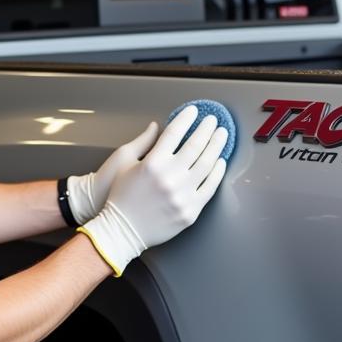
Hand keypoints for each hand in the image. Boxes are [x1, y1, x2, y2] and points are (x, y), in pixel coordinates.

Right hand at [77, 106, 227, 275]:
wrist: (121, 230)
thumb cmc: (120, 195)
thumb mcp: (124, 161)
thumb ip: (143, 141)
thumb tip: (158, 126)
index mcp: (152, 162)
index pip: (175, 133)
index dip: (186, 119)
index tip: (193, 111)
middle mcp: (169, 177)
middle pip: (195, 145)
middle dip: (206, 129)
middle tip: (213, 120)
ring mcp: (182, 195)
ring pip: (207, 165)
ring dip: (216, 146)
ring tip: (221, 135)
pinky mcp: (189, 211)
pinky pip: (209, 188)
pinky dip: (217, 173)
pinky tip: (220, 162)